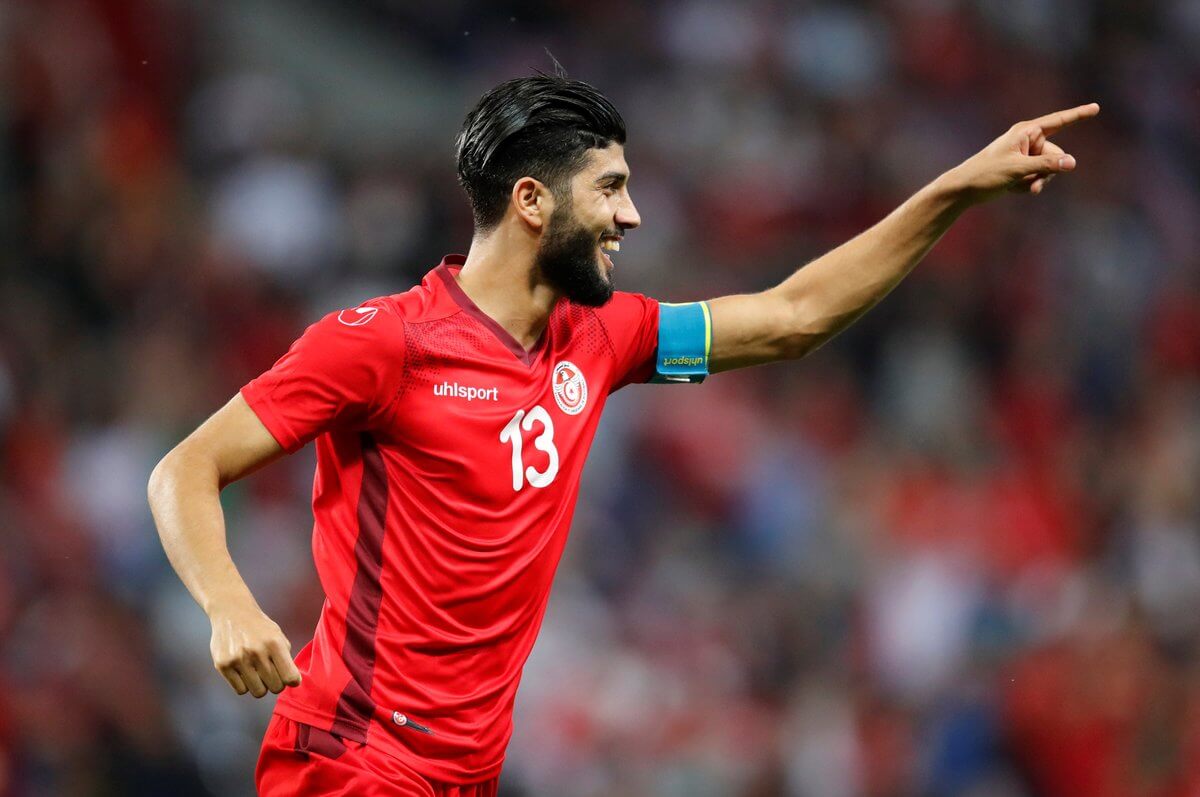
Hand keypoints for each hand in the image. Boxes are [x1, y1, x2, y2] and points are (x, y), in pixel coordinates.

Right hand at [209, 602, 301, 697]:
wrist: (232, 612)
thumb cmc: (259, 628)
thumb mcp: (278, 636)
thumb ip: (286, 658)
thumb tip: (292, 682)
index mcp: (274, 643)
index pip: (290, 677)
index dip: (292, 681)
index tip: (290, 678)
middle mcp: (256, 652)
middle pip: (275, 687)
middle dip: (276, 683)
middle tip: (272, 674)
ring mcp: (238, 659)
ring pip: (258, 692)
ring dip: (260, 685)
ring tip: (257, 672)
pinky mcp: (222, 665)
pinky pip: (241, 690)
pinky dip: (244, 684)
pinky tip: (244, 671)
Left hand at [945, 102, 1099, 204]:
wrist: (964, 189)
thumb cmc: (986, 173)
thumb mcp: (1018, 169)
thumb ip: (1046, 165)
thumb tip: (1072, 162)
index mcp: (1026, 132)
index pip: (1058, 121)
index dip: (1078, 115)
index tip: (1096, 107)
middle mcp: (1027, 140)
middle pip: (1055, 155)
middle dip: (1046, 172)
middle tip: (1031, 183)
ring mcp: (1025, 155)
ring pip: (1047, 170)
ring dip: (1036, 181)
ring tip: (1016, 186)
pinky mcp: (1021, 168)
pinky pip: (1037, 178)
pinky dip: (1027, 186)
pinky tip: (1011, 188)